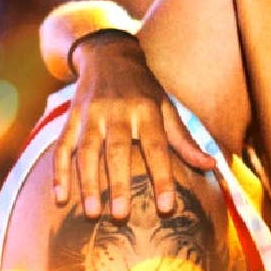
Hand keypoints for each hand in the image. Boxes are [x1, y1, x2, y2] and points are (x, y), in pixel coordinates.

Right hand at [52, 33, 215, 218]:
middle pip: (117, 151)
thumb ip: (184, 140)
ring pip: (86, 151)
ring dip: (87, 183)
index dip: (162, 178)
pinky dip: (59, 173)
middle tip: (121, 215)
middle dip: (118, 184)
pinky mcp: (71, 118)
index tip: (166, 207)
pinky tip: (59, 198)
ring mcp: (90, 115)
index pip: (156, 148)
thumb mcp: (166, 107)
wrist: (107, 55)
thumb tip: (212, 165)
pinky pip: (61, 147)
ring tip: (91, 213)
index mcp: (145, 110)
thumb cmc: (143, 89)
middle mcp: (117, 112)